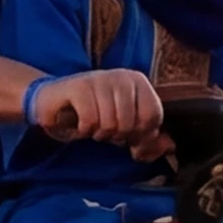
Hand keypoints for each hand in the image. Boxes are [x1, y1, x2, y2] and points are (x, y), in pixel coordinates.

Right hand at [31, 68, 163, 146]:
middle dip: (116, 135)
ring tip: (92, 125)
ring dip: (98, 133)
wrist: (53, 102)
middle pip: (131, 123)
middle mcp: (121, 76)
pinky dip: (84, 131)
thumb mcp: (125, 129)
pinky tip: (80, 124)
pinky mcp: (78, 87)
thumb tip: (169, 146)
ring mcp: (99, 79)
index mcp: (138, 81)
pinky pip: (90, 121)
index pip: (153, 117)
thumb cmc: (94, 115)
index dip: (140, 134)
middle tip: (104, 130)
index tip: (127, 135)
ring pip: (110, 124)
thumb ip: (148, 140)